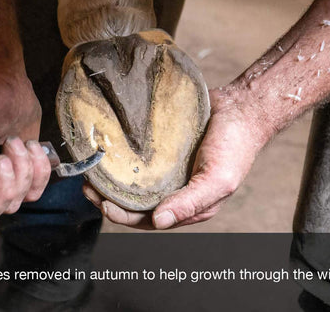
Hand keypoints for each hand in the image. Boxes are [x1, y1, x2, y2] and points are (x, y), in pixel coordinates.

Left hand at [83, 87, 271, 228]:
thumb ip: (190, 203)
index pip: (148, 219)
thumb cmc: (236, 147)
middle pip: (134, 202)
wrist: (242, 107)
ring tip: (91, 172)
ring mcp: (166, 168)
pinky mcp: (161, 148)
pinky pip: (137, 157)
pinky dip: (120, 159)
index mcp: (187, 205)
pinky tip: (107, 153)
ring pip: (132, 181)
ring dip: (110, 180)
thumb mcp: (218, 180)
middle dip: (108, 199)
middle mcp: (173, 189)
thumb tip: (158, 223)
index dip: (123, 216)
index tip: (103, 204)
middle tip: (87, 187)